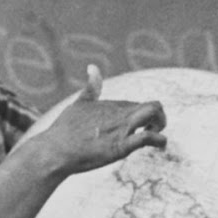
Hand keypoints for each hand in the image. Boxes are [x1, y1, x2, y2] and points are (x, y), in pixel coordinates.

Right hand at [43, 65, 167, 175]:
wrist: (55, 150)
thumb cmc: (64, 130)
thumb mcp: (78, 104)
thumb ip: (90, 88)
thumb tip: (93, 67)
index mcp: (111, 104)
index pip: (138, 105)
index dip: (143, 116)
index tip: (140, 128)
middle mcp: (119, 113)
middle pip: (153, 105)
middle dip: (160, 117)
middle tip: (153, 130)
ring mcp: (121, 129)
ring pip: (155, 114)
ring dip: (162, 124)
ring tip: (156, 135)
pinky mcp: (120, 146)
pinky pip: (147, 137)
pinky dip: (159, 140)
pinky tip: (161, 145)